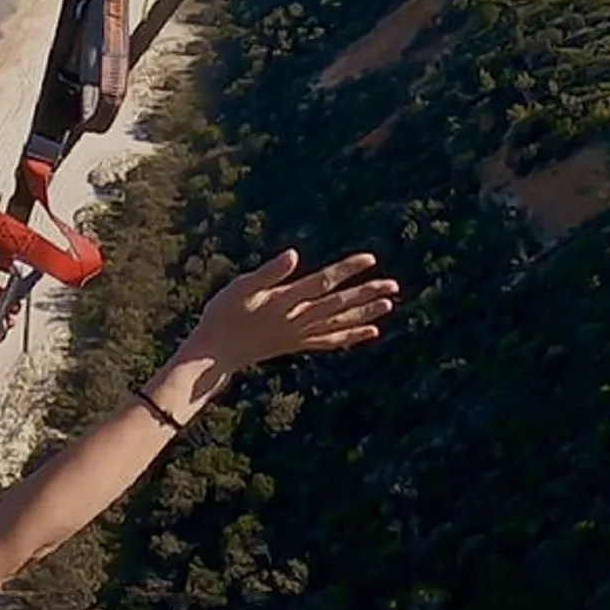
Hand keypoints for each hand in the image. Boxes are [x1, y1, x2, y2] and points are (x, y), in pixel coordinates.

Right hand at [178, 249, 398, 378]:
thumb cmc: (223, 313)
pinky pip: (331, 341)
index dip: (347, 270)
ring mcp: (300, 334)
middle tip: (393, 285)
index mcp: (287, 300)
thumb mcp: (242, 286)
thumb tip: (294, 256)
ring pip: (339, 323)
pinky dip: (351, 335)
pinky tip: (370, 332)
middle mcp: (298, 319)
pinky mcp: (298, 344)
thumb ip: (270, 272)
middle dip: (366, 293)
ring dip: (365, 314)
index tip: (370, 259)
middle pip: (339, 304)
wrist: (216, 353)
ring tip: (389, 304)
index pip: (324, 282)